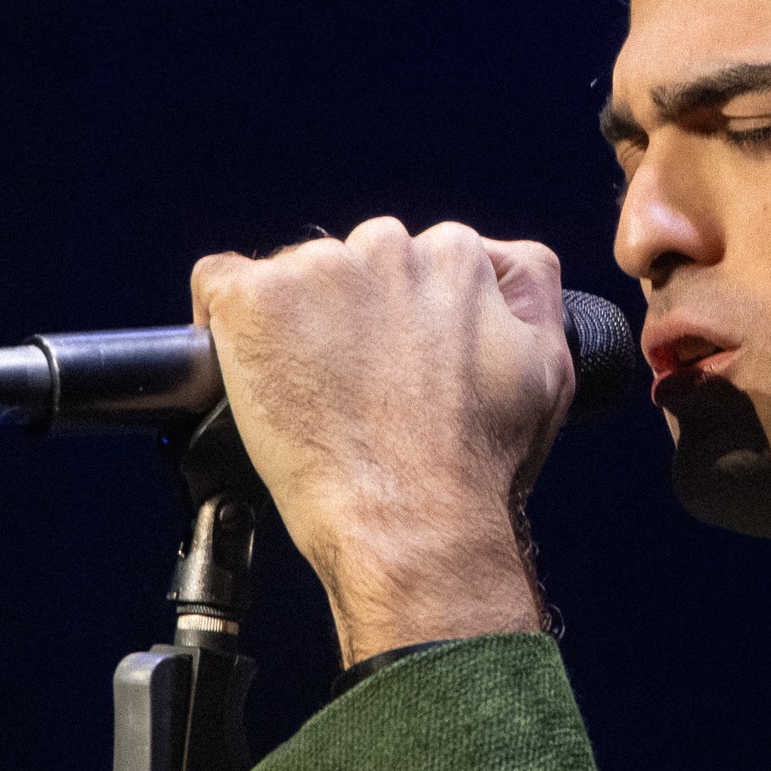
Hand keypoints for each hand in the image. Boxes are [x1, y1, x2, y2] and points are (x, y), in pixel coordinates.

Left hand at [191, 218, 575, 665]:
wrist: (416, 523)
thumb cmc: (479, 464)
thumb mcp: (551, 366)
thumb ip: (532, 291)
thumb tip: (498, 262)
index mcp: (457, 255)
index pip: (411, 259)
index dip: (399, 317)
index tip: (391, 365)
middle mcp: (389, 247)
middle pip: (350, 263)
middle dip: (348, 314)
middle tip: (352, 388)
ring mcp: (318, 271)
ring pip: (290, 277)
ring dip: (293, 323)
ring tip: (308, 395)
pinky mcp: (257, 302)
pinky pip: (219, 284)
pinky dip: (222, 323)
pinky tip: (245, 370)